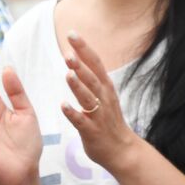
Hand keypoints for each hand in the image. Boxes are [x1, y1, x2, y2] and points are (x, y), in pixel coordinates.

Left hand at [60, 34, 141, 173]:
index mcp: (105, 88)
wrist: (122, 150)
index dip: (84, 48)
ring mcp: (98, 115)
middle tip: (68, 50)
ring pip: (88, 97)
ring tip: (68, 72)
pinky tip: (63, 105)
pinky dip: (73, 113)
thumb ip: (92, 79)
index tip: (72, 33)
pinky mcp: (92, 131)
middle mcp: (104, 98)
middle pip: (92, 77)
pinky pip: (81, 121)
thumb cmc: (108, 121)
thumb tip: (77, 59)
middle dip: (80, 63)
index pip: (95, 63)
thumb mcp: (103, 95)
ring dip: (78, 85)